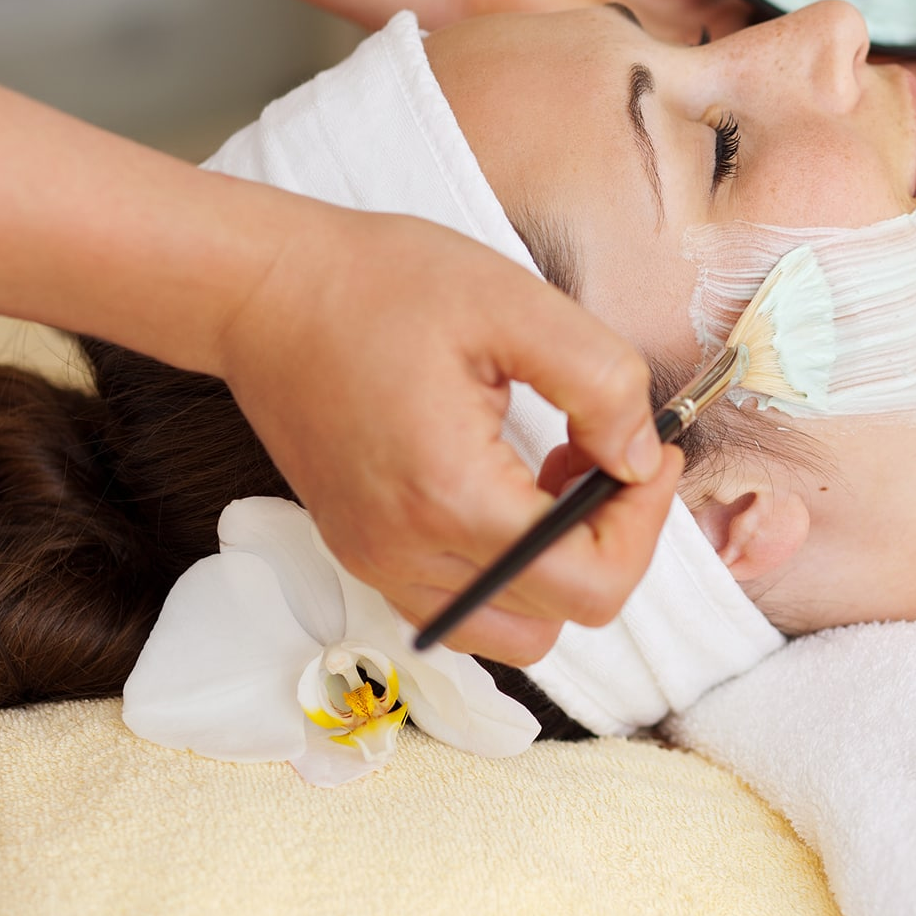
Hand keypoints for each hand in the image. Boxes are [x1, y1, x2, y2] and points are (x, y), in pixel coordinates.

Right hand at [217, 204, 683, 664]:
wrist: (264, 291)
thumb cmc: (378, 284)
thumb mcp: (516, 304)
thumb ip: (601, 383)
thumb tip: (637, 457)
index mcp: (451, 495)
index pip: (589, 583)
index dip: (645, 524)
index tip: (651, 455)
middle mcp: (407, 551)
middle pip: (561, 617)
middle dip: (614, 540)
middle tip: (615, 458)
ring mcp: (378, 562)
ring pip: (513, 631)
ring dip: (562, 569)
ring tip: (558, 479)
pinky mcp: (365, 552)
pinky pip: (463, 606)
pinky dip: (510, 571)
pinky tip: (511, 491)